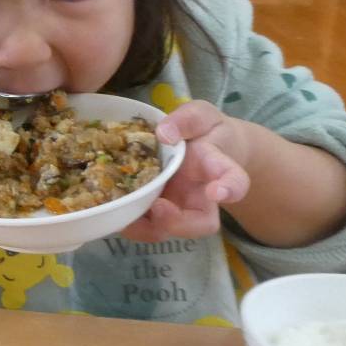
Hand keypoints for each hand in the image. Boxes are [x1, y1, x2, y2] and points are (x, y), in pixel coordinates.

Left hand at [121, 100, 250, 243]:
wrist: (202, 146)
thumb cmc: (204, 130)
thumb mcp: (199, 115)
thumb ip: (186, 119)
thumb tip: (164, 133)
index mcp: (217, 168)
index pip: (235, 181)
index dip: (230, 189)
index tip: (218, 192)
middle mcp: (201, 196)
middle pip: (202, 223)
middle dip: (179, 223)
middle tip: (158, 207)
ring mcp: (179, 207)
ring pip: (169, 230)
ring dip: (147, 227)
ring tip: (125, 211)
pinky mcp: (156, 211)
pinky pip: (145, 225)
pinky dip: (128, 222)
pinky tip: (110, 207)